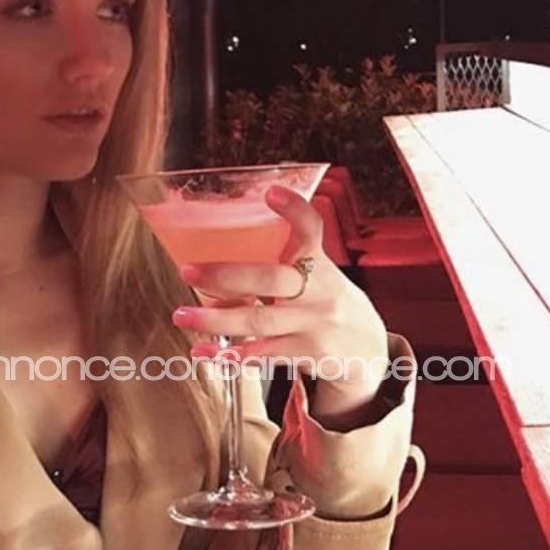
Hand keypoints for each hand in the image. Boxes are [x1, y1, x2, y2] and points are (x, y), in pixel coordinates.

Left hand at [170, 184, 389, 421]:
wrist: (367, 352)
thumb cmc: (327, 305)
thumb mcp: (319, 278)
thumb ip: (279, 268)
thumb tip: (214, 270)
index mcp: (322, 266)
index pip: (313, 231)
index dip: (295, 211)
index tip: (270, 193)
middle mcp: (321, 294)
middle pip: (272, 280)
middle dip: (227, 275)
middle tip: (188, 272)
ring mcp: (315, 326)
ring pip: (260, 321)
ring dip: (216, 319)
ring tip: (182, 316)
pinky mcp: (308, 355)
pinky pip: (263, 355)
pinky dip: (230, 355)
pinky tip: (203, 352)